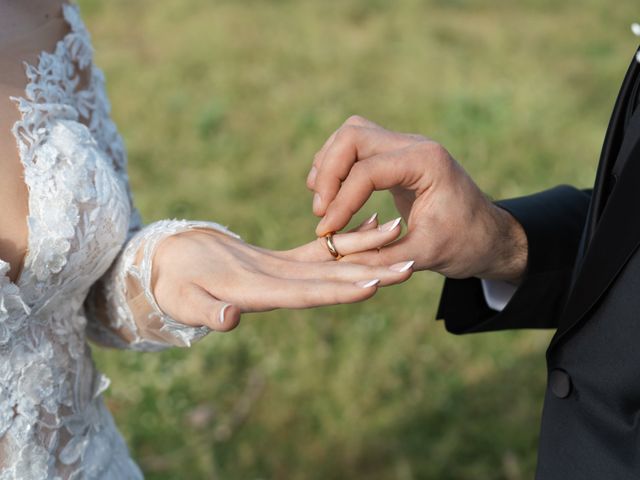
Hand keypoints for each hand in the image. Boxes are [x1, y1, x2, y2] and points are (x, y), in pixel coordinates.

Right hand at [151, 215, 414, 331]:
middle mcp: (282, 286)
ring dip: (365, 250)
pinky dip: (344, 237)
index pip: (309, 293)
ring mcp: (284, 274)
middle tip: (412, 263)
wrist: (167, 270)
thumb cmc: (169, 284)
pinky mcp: (281, 261)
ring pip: (332, 262)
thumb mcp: (182, 297)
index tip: (376, 283)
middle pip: (333, 281)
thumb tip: (228, 318)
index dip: (341, 291)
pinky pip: (319, 249)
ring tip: (400, 231)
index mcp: (261, 293)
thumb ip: (205, 310)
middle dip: (372, 273)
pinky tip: (369, 219)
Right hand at [307, 115, 526, 281]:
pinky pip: (356, 147)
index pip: (368, 170)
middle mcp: (414, 145)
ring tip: (322, 203)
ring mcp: (404, 146)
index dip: (341, 201)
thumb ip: (382, 256)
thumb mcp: (425, 255)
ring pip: (351, 135)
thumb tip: (338, 256)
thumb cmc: (465, 244)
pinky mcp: (396, 156)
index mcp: (427, 163)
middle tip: (321, 211)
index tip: (326, 231)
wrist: (487, 236)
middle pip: (353, 136)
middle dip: (329, 172)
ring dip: (329, 165)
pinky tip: (333, 196)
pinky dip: (338, 167)